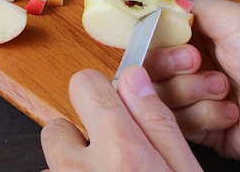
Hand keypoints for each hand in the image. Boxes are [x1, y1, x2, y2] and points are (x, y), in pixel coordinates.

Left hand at [40, 66, 201, 171]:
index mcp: (120, 149)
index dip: (100, 94)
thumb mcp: (184, 170)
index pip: (84, 84)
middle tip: (112, 161)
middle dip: (81, 139)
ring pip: (55, 161)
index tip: (112, 109)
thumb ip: (157, 122)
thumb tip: (134, 77)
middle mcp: (79, 168)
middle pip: (59, 127)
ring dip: (74, 167)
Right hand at [146, 0, 239, 170]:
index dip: (151, 37)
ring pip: (160, 96)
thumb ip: (191, 2)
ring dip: (190, 93)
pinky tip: (232, 114)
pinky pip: (178, 124)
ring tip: (225, 90)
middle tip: (197, 63)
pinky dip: (202, 118)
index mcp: (206, 32)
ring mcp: (202, 97)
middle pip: (151, 65)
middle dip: (171, 65)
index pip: (156, 32)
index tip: (161, 38)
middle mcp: (200, 63)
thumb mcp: (238, 18)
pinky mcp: (207, 129)